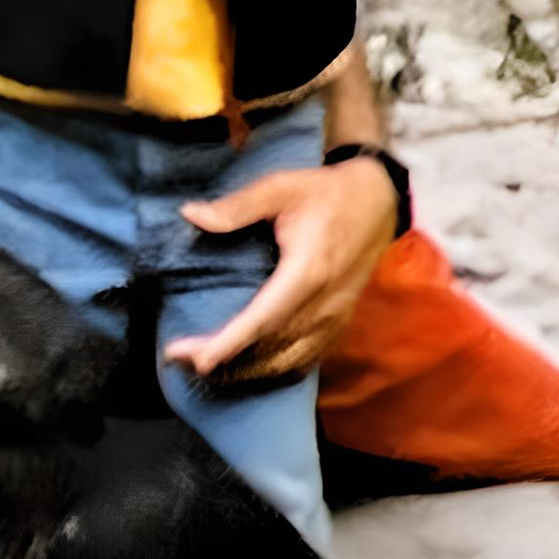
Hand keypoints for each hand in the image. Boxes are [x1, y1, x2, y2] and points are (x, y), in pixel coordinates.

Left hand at [165, 153, 402, 383]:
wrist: (378, 201)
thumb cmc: (326, 192)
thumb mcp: (281, 186)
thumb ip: (237, 205)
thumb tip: (191, 215)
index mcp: (307, 273)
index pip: (262, 319)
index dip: (227, 343)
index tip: (193, 358)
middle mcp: (323, 305)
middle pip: (270, 349)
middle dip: (224, 361)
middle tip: (180, 358)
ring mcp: (334, 319)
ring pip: (287, 362)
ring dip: (246, 372)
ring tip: (206, 367)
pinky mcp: (339, 323)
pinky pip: (305, 360)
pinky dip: (274, 370)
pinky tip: (249, 369)